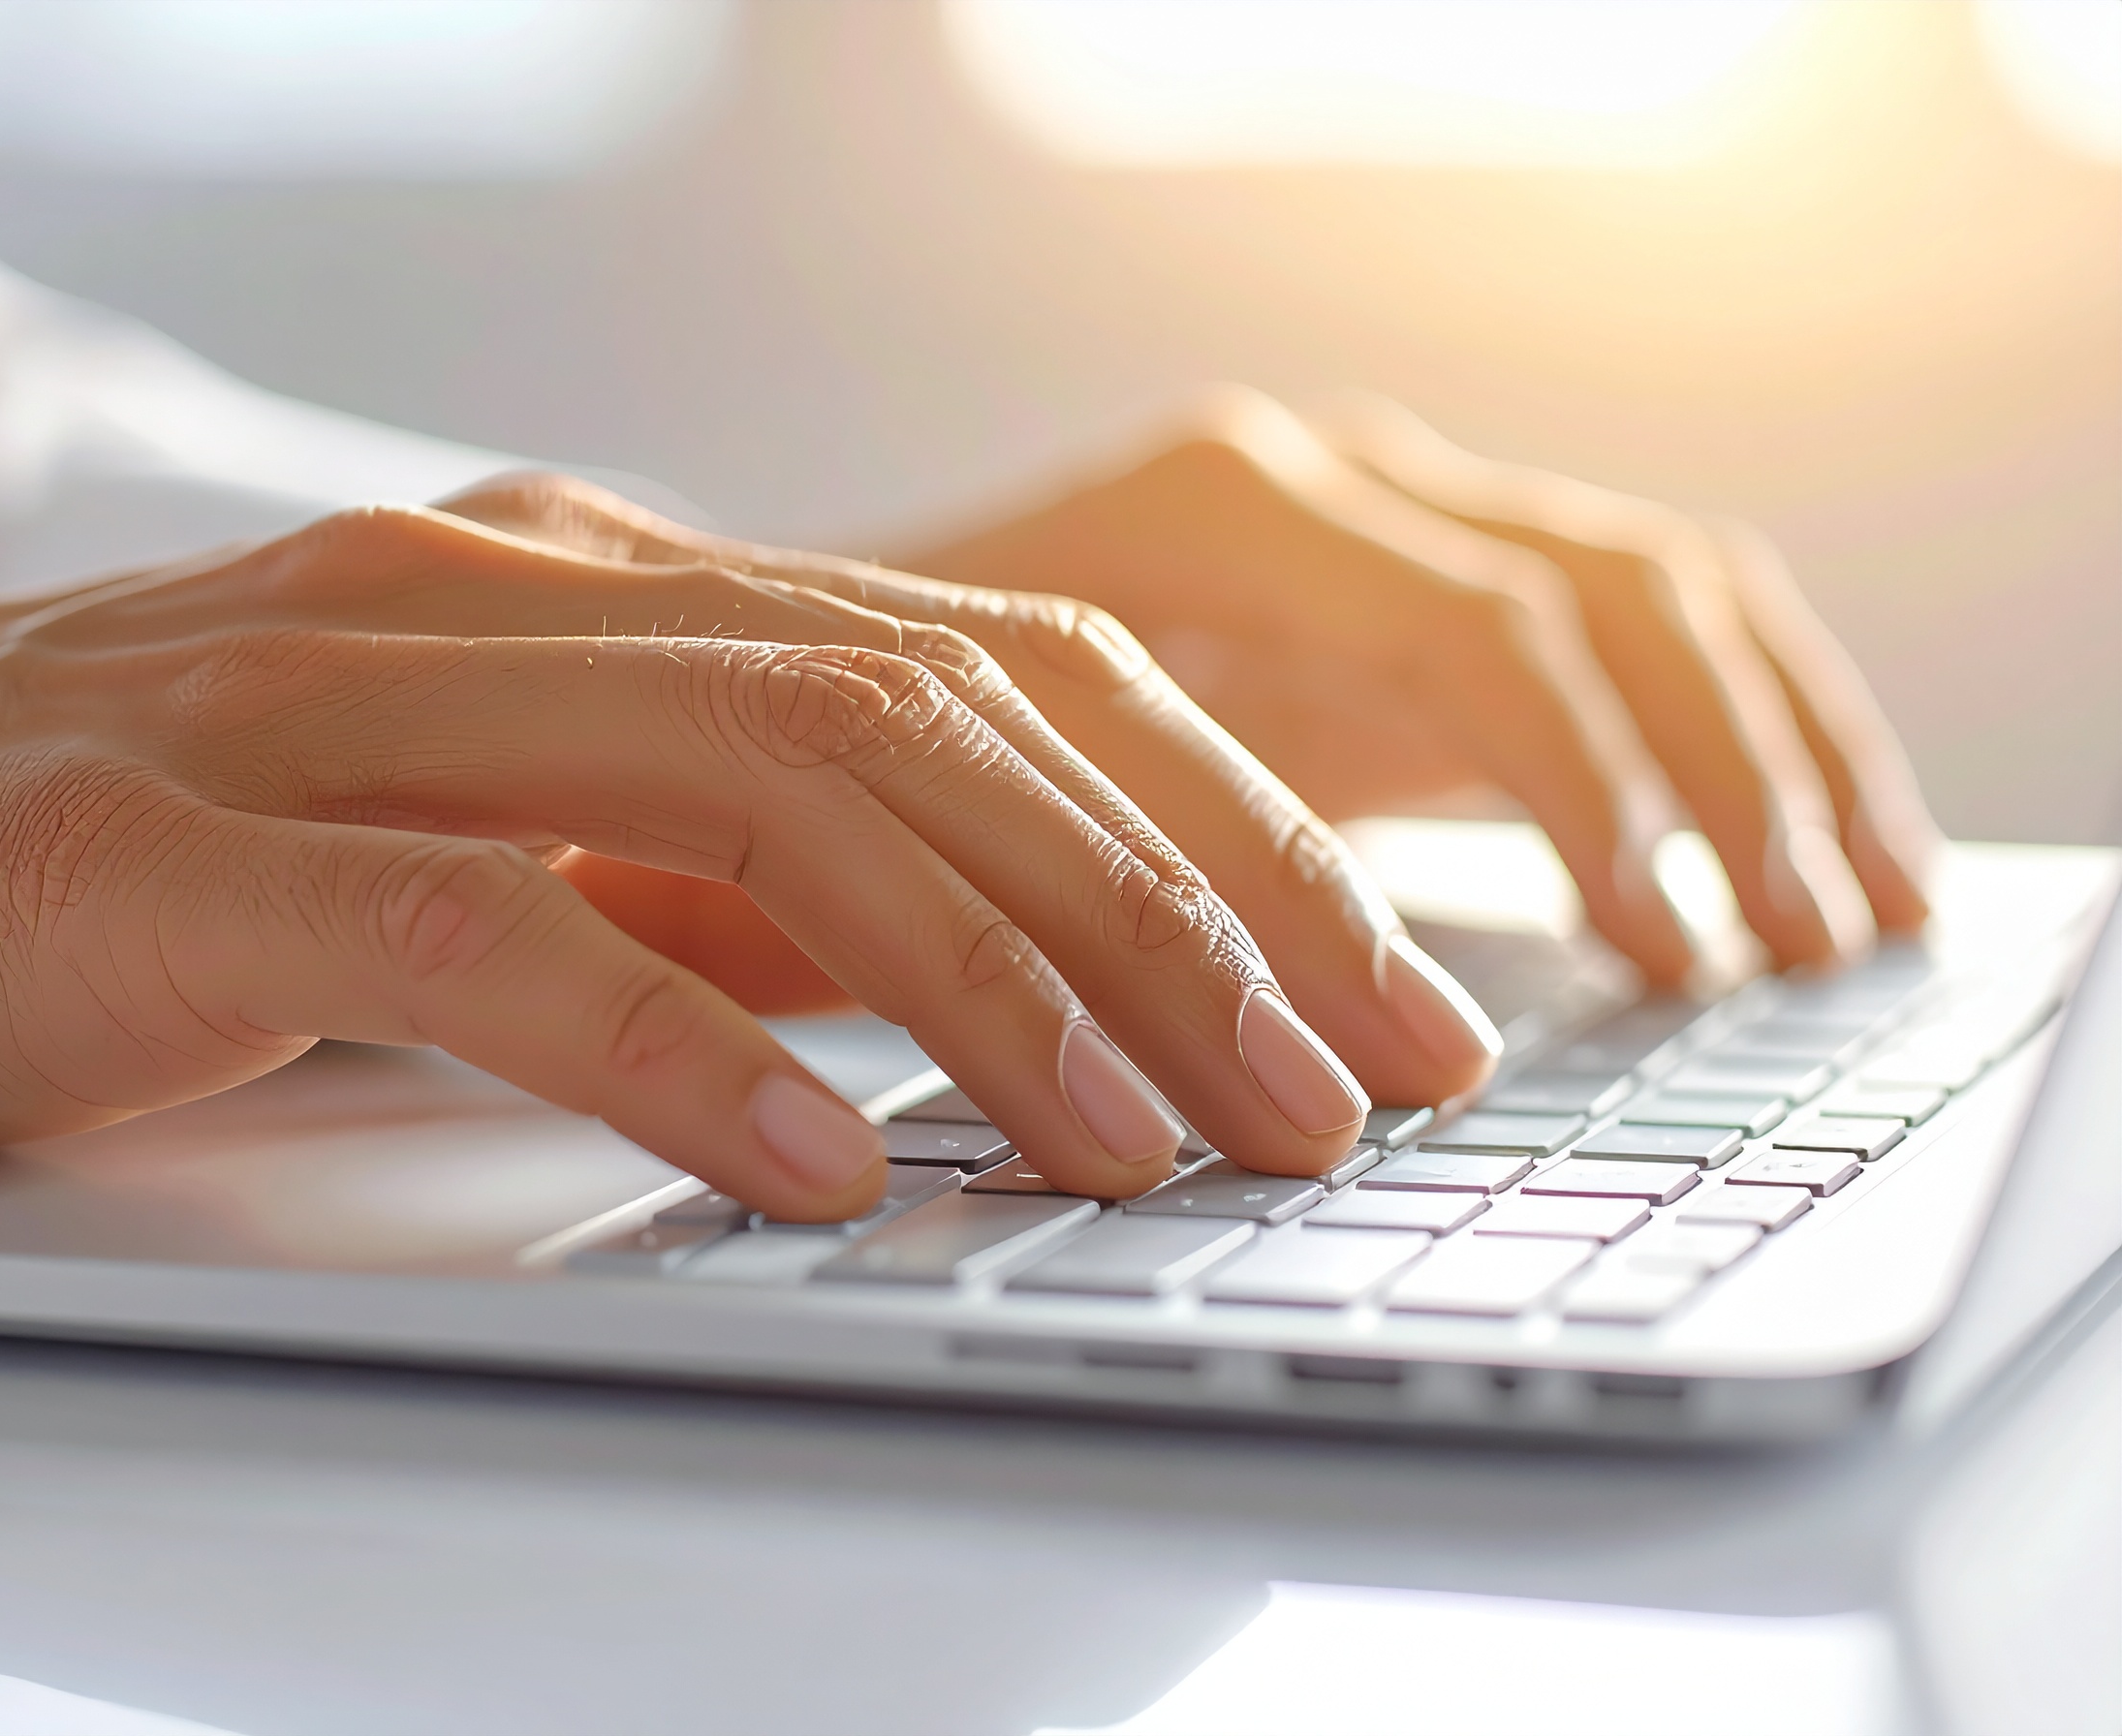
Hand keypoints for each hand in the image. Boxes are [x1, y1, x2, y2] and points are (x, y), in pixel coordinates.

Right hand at [0, 494, 1496, 1215]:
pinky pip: (484, 931)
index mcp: (611, 584)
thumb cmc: (171, 857)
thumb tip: (969, 977)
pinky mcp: (176, 842)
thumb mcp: (514, 839)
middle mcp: (509, 595)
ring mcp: (337, 698)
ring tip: (1155, 1141)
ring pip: (758, 791)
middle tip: (1344, 1084)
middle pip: (934, 719)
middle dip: (1176, 910)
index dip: (1220, 827)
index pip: (1000, 670)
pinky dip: (676, 1045)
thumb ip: (717, 874)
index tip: (1373, 993)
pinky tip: (830, 1165)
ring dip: (992, 978)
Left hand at [901, 389, 1938, 982]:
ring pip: (1650, 596)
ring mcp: (1383, 531)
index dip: (1589, 791)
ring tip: (1851, 918)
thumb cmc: (866, 739)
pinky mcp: (1415, 609)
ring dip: (1770, 750)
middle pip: (1601, 595)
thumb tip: (1260, 1040)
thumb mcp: (970, 789)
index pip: (1479, 631)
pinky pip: (1622, 634)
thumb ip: (1122, 870)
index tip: (1659, 945)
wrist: (814, 660)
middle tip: (1791, 950)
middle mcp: (1325, 486)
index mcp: (1223, 505)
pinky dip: (1724, 737)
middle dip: (1718, 777)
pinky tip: (1786, 857)